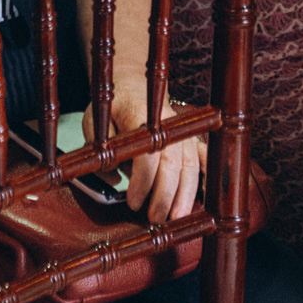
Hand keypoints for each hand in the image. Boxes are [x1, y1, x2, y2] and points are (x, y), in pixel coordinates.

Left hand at [104, 92, 204, 225]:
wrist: (134, 84)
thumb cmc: (114, 107)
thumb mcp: (96, 120)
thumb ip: (102, 148)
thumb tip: (112, 176)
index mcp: (141, 115)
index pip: (148, 154)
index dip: (142, 182)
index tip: (132, 202)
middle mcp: (168, 123)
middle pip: (173, 164)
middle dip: (165, 195)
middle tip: (155, 218)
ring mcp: (182, 130)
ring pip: (191, 165)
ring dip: (186, 194)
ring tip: (177, 218)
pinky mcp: (189, 137)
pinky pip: (203, 158)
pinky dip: (205, 177)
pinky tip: (205, 197)